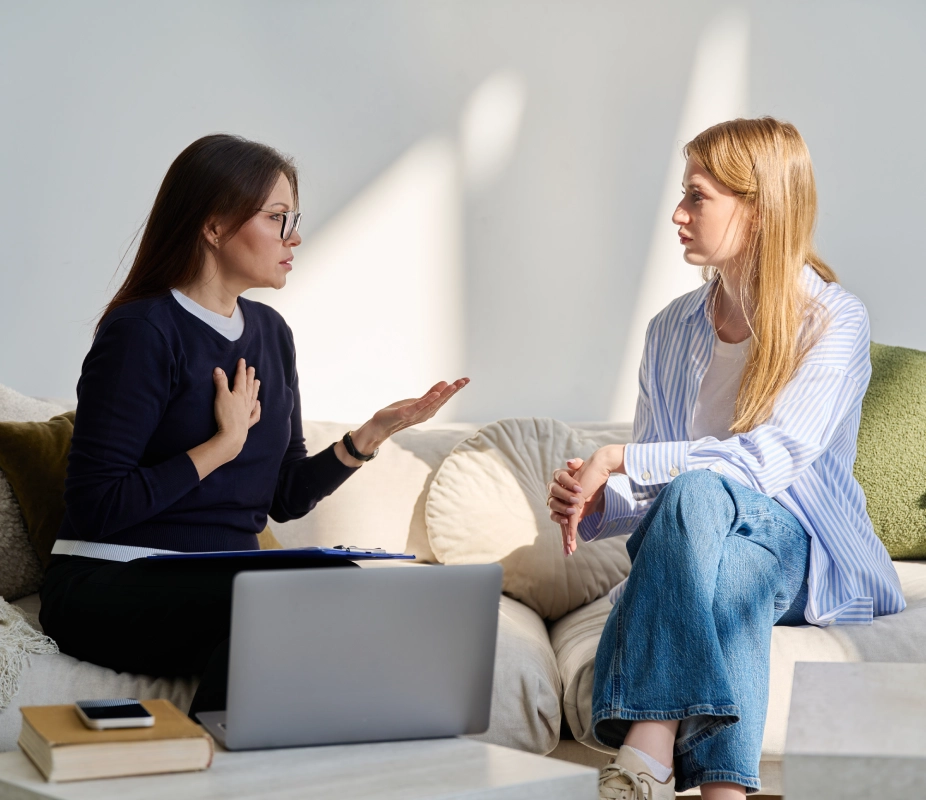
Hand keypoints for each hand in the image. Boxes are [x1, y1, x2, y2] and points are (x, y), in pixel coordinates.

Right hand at [212, 358, 260, 457]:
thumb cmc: (226, 414)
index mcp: (240, 393)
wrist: (232, 435)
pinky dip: (257, 408)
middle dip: (250, 377)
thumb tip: (218, 369)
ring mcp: (248, 412)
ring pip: (253, 397)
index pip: (241, 378)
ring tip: (258, 382)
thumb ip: (220, 382)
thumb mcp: (221, 396)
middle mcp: (246, 401)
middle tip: (253, 369)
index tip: (243, 360)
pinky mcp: (247, 422)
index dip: (241, 369)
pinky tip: (258, 404)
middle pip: (249, 386)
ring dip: (255, 389)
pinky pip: (255, 413)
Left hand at [348, 378, 469, 455]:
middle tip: (464, 381)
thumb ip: (430, 394)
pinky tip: (435, 394)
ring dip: (443, 395)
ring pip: (432, 404)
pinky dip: (427, 401)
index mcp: (428, 410)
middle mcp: (425, 414)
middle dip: (453, 391)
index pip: (444, 398)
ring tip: (452, 385)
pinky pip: (418, 407)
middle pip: (441, 401)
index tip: (466, 380)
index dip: (455, 389)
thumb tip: (444, 383)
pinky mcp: (404, 414)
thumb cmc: (398, 414)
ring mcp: (415, 415)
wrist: (380, 426)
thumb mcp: (416, 402)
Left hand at [548, 445, 623, 556]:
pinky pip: (572, 516)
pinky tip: (571, 540)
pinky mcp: (576, 498)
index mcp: (567, 501)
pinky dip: (572, 529)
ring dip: (569, 536)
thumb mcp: (589, 499)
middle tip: (568, 553)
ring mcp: (569, 499)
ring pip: (566, 521)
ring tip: (570, 549)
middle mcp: (565, 500)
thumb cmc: (596, 479)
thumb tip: (577, 519)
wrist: (601, 466)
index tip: (568, 550)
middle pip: (562, 523)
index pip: (564, 520)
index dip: (566, 535)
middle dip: (566, 539)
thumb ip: (581, 509)